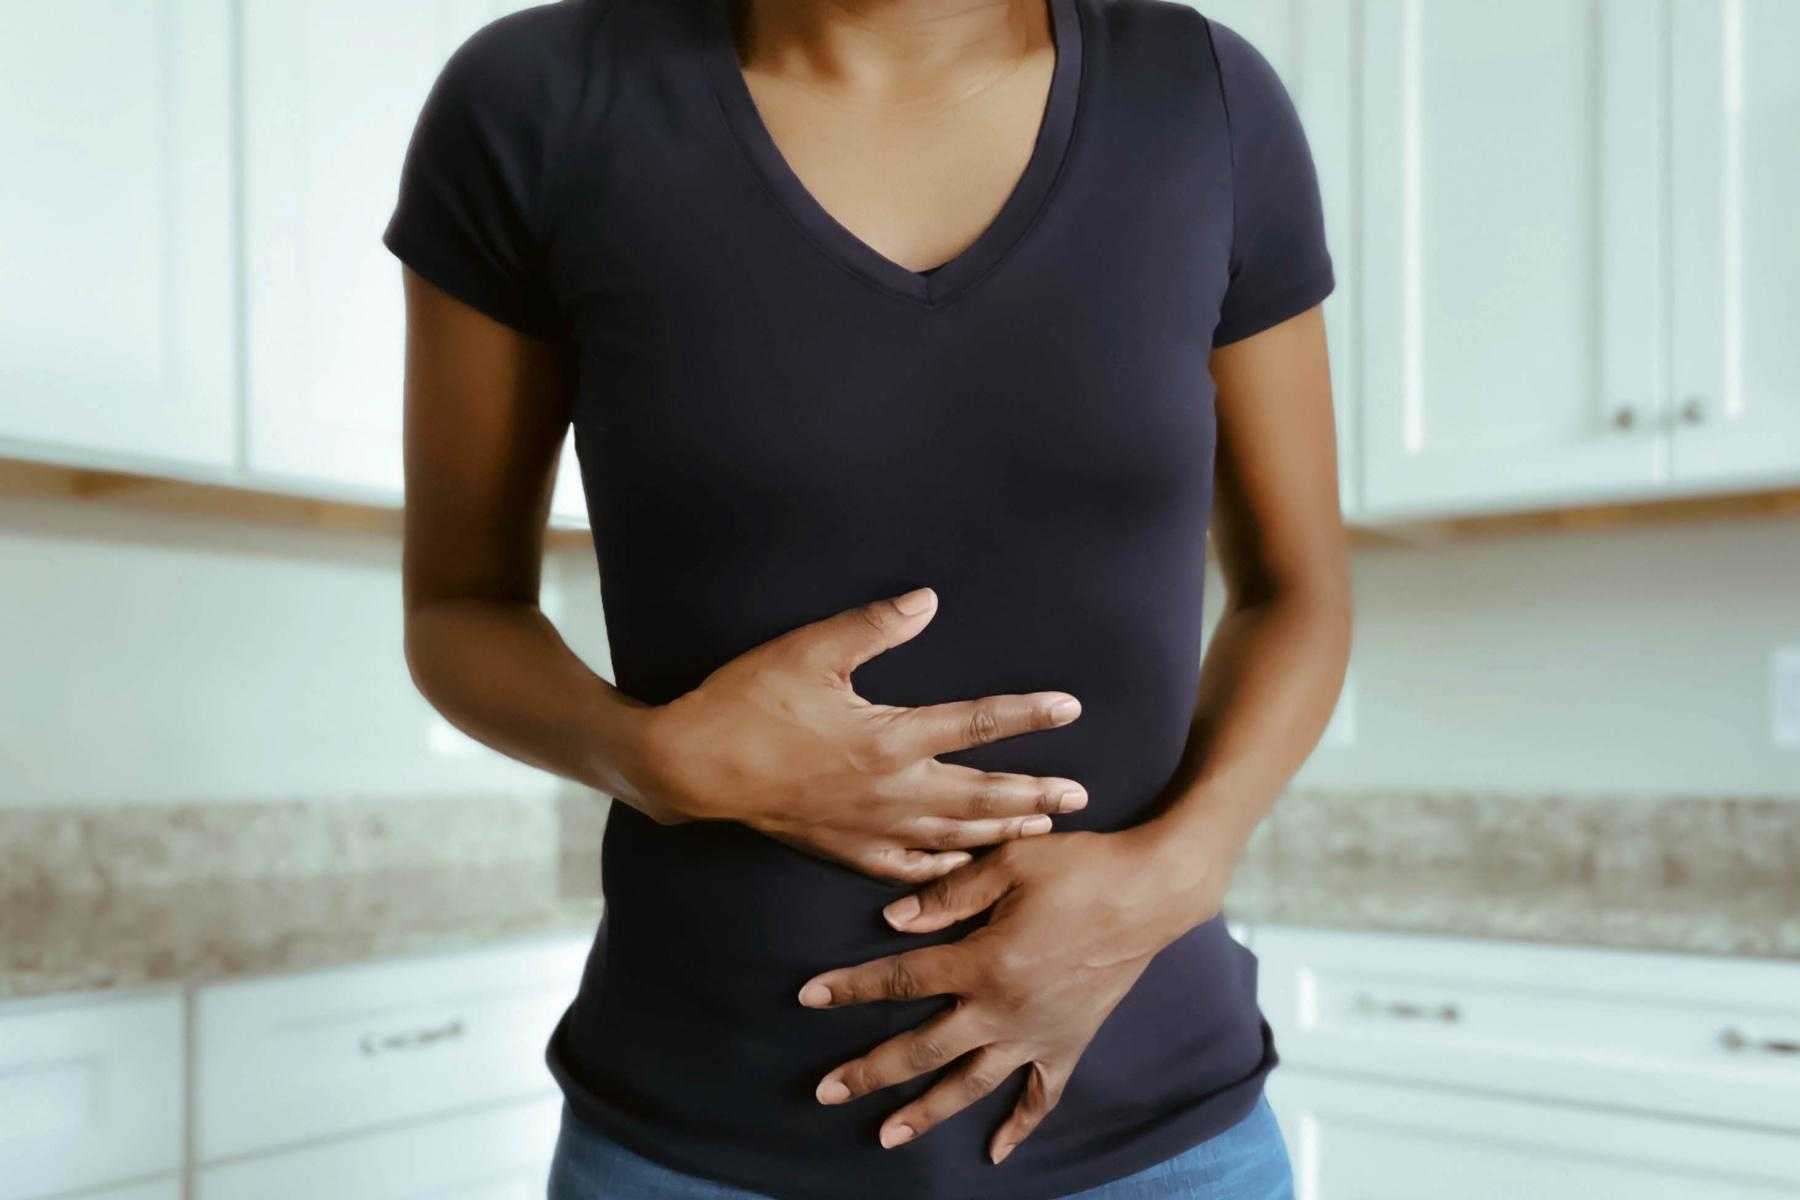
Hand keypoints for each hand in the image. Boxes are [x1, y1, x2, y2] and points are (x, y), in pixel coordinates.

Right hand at [635, 587, 1088, 883]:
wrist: (692, 767)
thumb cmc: (748, 702)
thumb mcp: (810, 650)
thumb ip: (875, 626)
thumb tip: (928, 600)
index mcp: (890, 737)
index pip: (977, 723)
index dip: (1028, 714)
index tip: (1072, 709)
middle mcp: (891, 790)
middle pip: (981, 795)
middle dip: (1035, 794)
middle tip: (1081, 795)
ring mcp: (869, 826)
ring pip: (952, 836)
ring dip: (1001, 831)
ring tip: (1041, 829)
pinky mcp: (843, 848)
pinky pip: (906, 869)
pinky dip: (942, 870)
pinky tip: (960, 867)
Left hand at [796, 828, 1226, 1162]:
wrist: (1152, 892)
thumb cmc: (1080, 867)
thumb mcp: (1010, 860)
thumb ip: (948, 893)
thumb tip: (893, 921)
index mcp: (982, 961)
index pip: (900, 979)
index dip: (850, 988)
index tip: (808, 997)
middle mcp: (1003, 1009)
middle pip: (922, 1049)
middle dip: (869, 1072)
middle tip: (826, 1091)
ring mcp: (1037, 1034)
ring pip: (970, 1084)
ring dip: (926, 1113)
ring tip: (886, 1136)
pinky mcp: (1069, 1043)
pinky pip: (1040, 1096)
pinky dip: (1018, 1126)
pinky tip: (996, 1152)